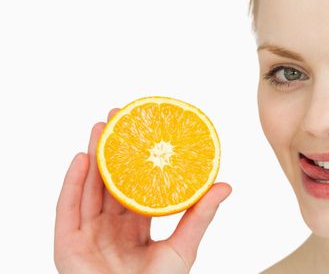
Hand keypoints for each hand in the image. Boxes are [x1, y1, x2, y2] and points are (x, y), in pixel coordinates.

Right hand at [54, 108, 231, 273]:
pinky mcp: (68, 247)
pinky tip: (81, 159)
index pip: (134, 187)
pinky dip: (71, 184)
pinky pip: (67, 210)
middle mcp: (110, 229)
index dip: (137, 160)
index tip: (143, 131)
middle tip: (118, 117)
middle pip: (109, 182)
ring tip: (100, 127)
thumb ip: (200, 216)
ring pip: (88, 189)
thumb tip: (225, 185)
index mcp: (135, 229)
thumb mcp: (183, 247)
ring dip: (92, 157)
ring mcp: (88, 236)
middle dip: (112, 149)